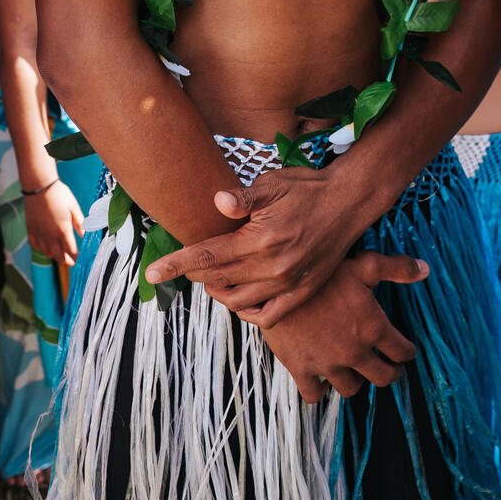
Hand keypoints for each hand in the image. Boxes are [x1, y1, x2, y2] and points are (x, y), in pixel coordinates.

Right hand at [25, 178, 84, 266]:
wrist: (39, 187)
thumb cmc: (59, 195)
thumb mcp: (74, 207)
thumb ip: (80, 223)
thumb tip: (85, 234)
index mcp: (63, 230)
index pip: (70, 250)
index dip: (75, 256)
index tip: (78, 258)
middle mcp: (50, 235)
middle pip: (58, 255)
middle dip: (65, 261)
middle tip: (70, 263)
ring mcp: (39, 233)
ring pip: (46, 252)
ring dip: (54, 257)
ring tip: (59, 256)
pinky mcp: (30, 229)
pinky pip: (35, 245)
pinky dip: (41, 249)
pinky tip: (45, 247)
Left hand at [147, 166, 358, 324]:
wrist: (349, 201)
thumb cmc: (308, 188)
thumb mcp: (274, 184)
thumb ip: (243, 198)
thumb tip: (216, 201)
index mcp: (260, 239)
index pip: (207, 256)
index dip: (176, 264)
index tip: (151, 274)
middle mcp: (272, 266)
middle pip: (218, 279)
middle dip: (194, 275)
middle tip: (182, 267)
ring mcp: (288, 282)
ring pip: (238, 301)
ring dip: (218, 292)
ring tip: (211, 279)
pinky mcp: (303, 291)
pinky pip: (269, 315)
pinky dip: (248, 312)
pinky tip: (240, 299)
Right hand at [258, 251, 428, 402]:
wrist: (277, 284)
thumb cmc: (324, 271)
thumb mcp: (364, 263)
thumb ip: (397, 268)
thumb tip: (426, 269)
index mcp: (373, 328)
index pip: (401, 352)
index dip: (407, 352)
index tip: (406, 351)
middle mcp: (354, 352)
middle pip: (382, 378)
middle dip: (390, 373)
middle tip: (389, 367)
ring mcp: (328, 364)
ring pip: (351, 389)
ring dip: (356, 380)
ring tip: (355, 370)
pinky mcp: (302, 370)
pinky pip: (314, 395)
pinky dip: (320, 391)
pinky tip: (322, 380)